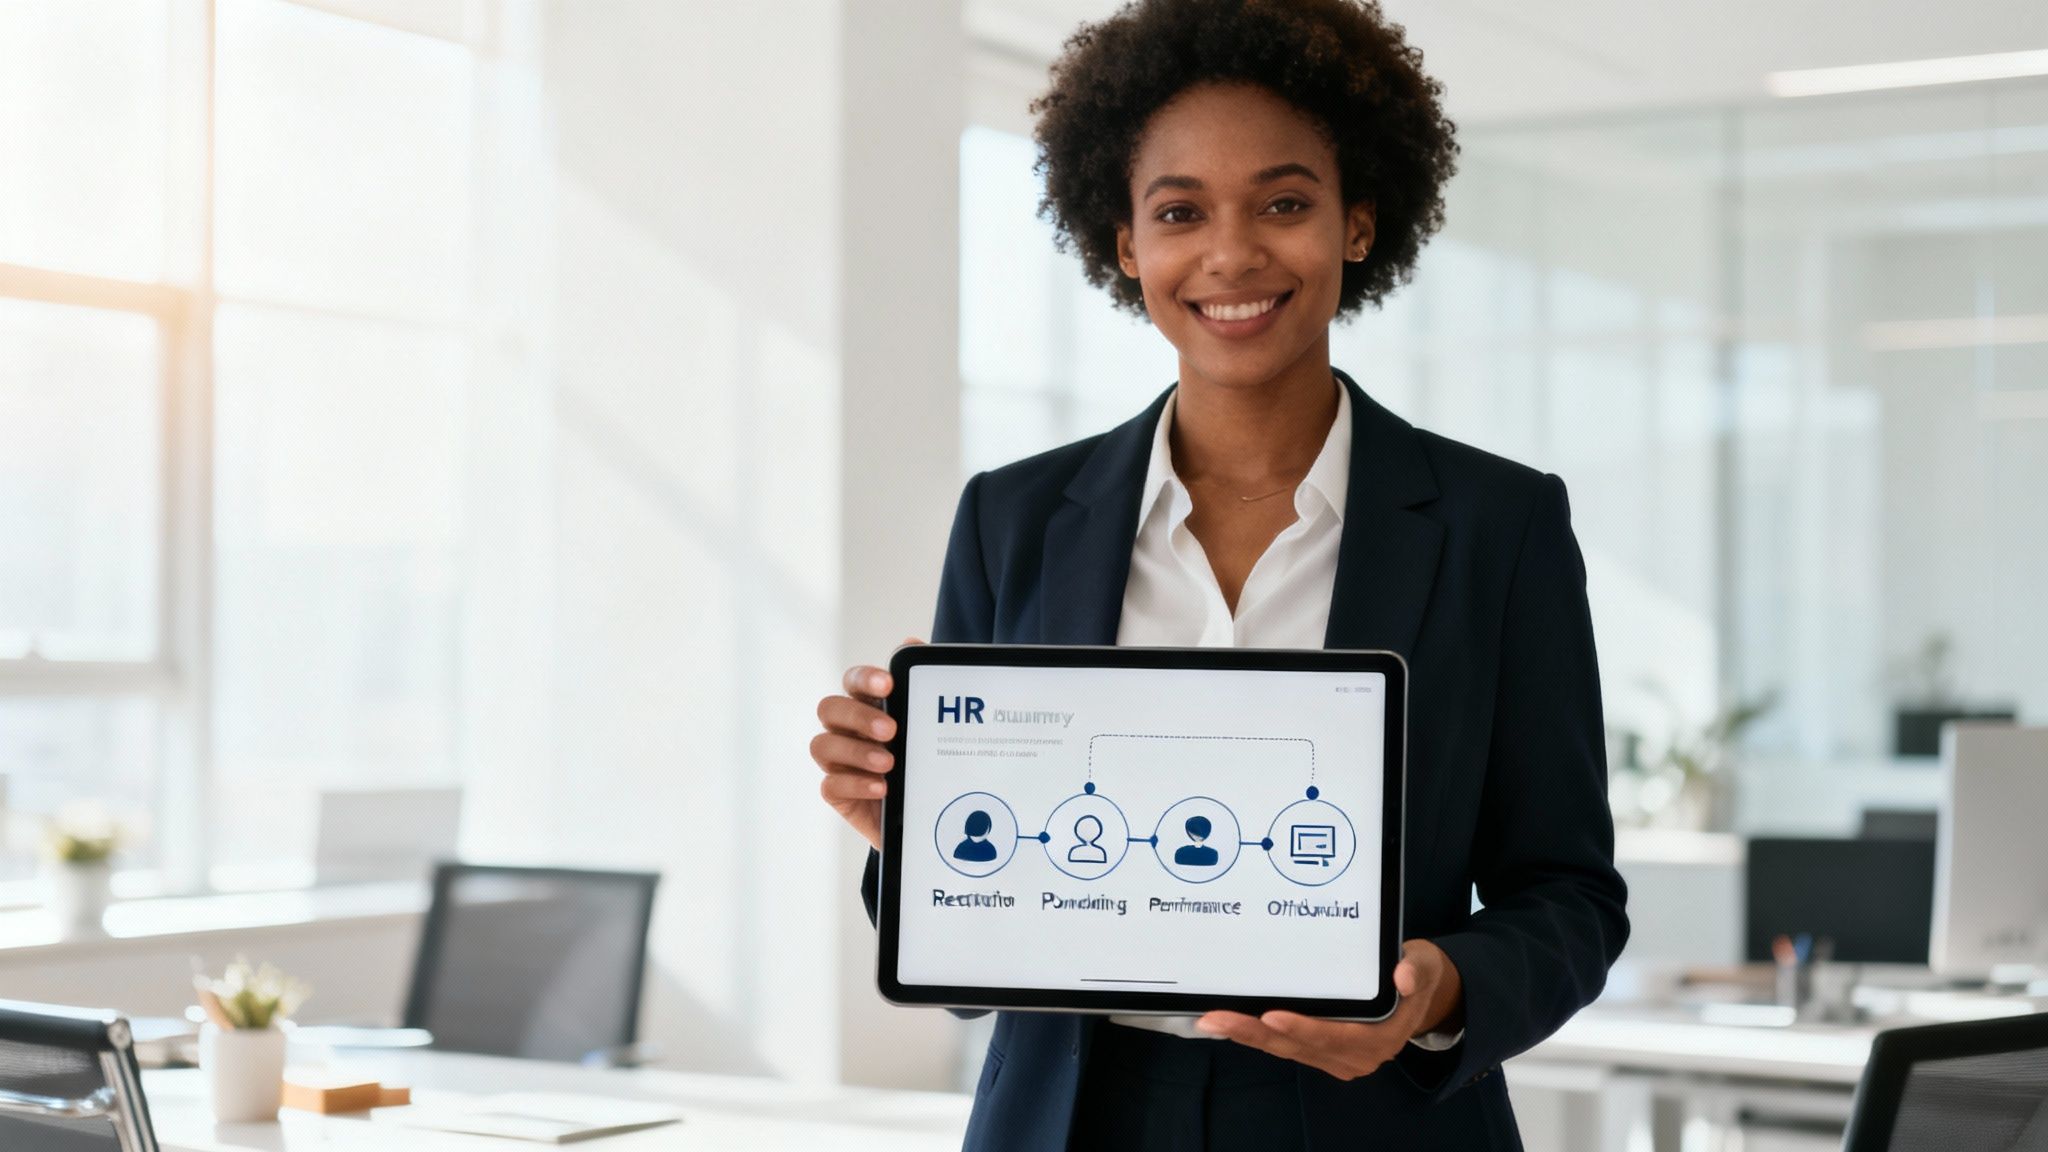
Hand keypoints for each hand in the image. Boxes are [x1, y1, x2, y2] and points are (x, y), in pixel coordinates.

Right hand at [812, 638, 922, 850]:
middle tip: (891, 730)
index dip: (865, 678)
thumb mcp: (933, 729)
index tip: (888, 684)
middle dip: (858, 716)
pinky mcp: (840, 795)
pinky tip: (882, 788)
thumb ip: (922, 688)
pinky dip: (855, 784)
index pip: (854, 681)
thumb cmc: (928, 763)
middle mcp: (849, 731)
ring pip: (823, 745)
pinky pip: (831, 785)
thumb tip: (911, 643)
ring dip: (855, 752)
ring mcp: (841, 763)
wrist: (932, 817)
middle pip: (830, 709)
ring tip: (889, 764)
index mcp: (869, 706)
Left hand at [1195, 939, 1462, 1080]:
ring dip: (1248, 1036)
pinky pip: (1286, 1046)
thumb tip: (1402, 977)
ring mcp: (1336, 1058)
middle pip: (1299, 1046)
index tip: (1271, 1016)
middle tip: (1216, 1018)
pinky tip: (1228, 1023)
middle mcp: (1355, 1056)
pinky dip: (1257, 1035)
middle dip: (1255, 1033)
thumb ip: (1415, 969)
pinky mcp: (1320, 1050)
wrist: (1422, 993)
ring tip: (1211, 1021)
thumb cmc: (1417, 974)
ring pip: (1286, 1049)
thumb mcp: (1423, 965)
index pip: (1335, 1036)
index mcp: (1381, 1039)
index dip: (1303, 1028)